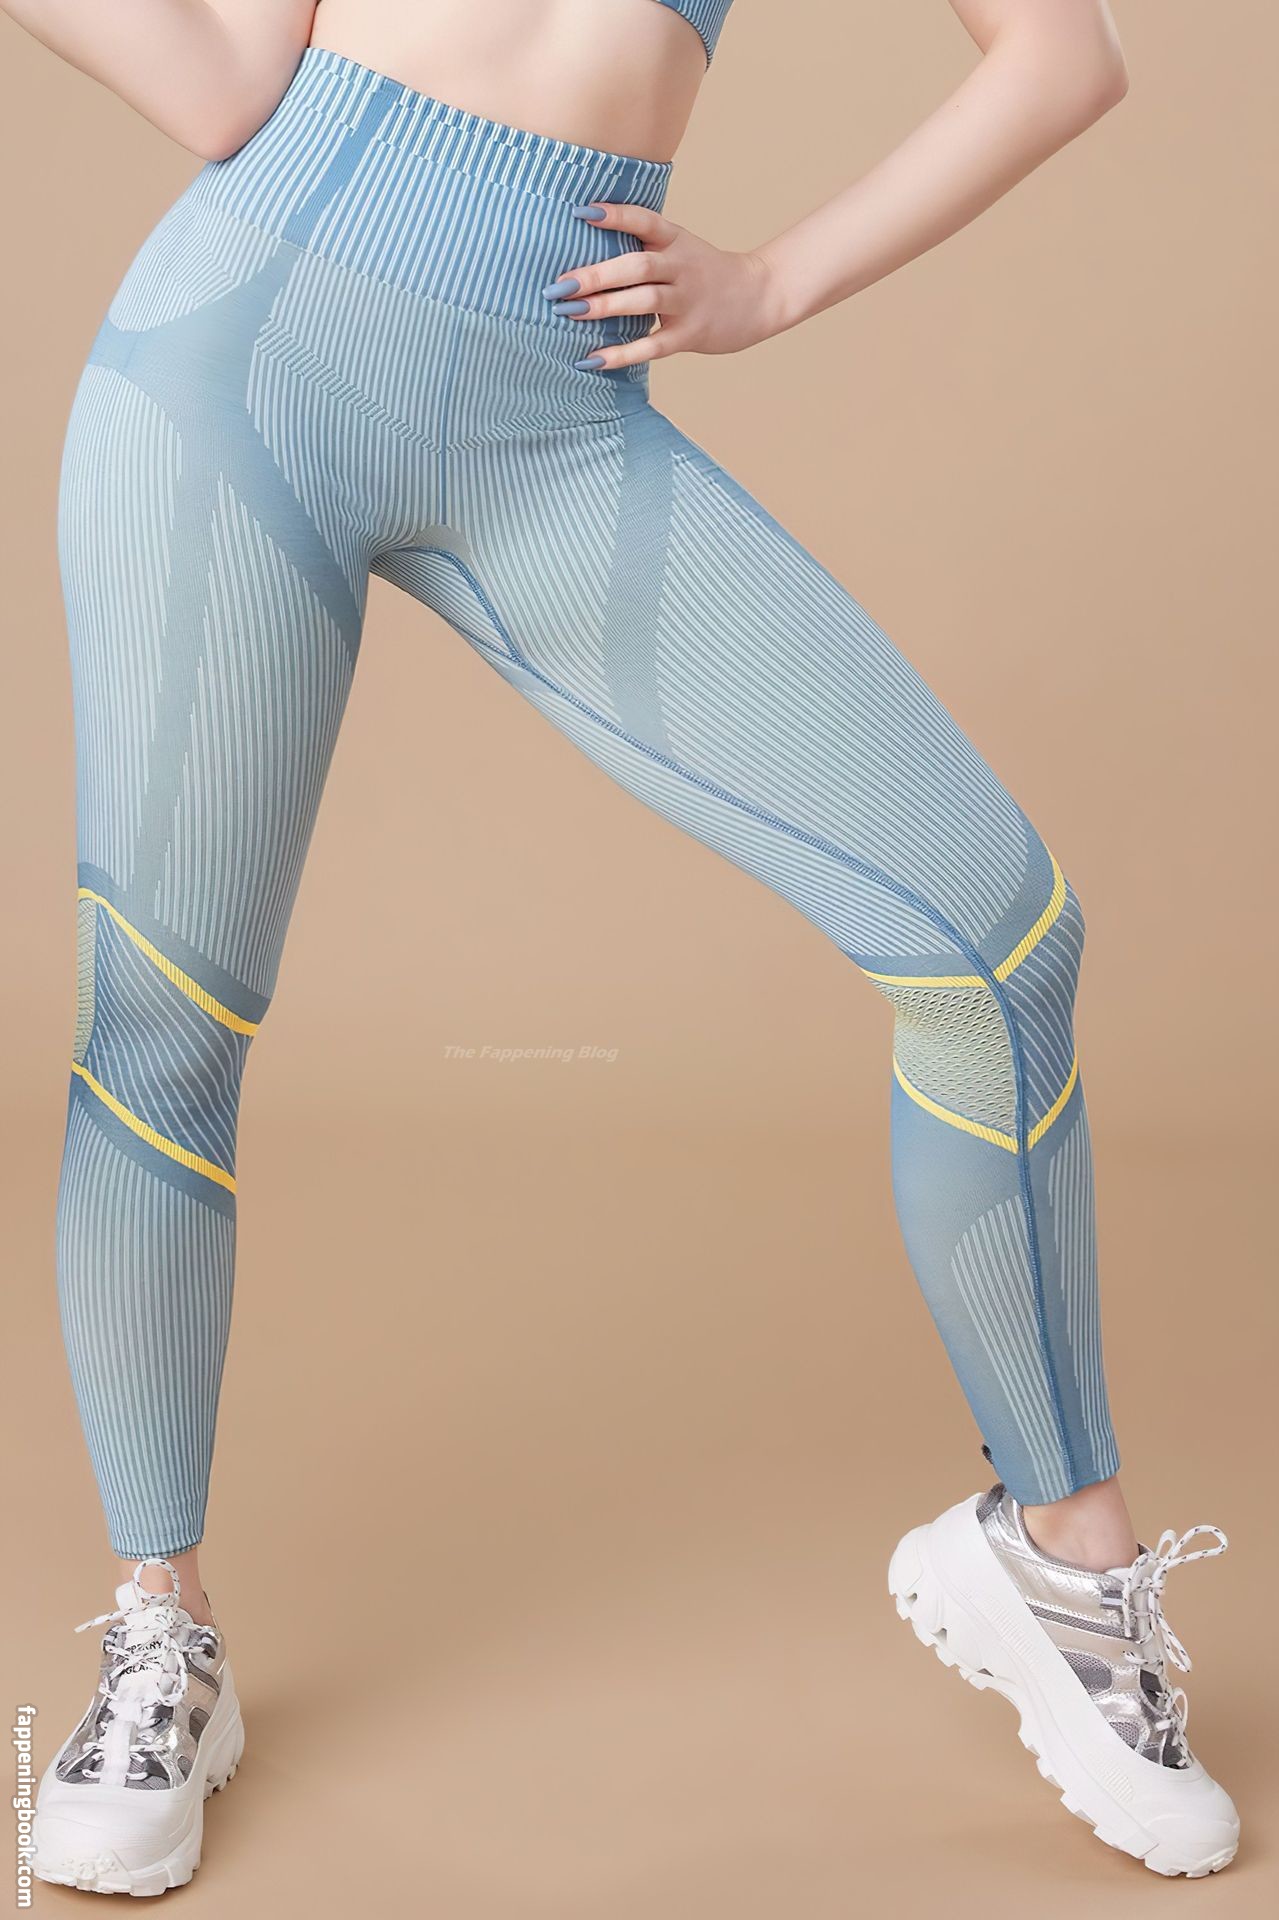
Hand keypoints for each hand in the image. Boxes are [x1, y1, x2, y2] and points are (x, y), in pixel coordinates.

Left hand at [544, 202, 787, 370]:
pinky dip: (621, 354)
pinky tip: (593, 359)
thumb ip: (643, 245)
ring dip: (605, 307)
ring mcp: (687, 301)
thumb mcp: (680, 248)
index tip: (580, 213)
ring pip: (643, 301)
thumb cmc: (706, 273)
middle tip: (560, 285)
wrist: (759, 297)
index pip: (643, 220)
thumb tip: (586, 252)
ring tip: (569, 314)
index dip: (614, 215)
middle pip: (637, 265)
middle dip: (596, 274)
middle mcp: (681, 267)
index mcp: (676, 240)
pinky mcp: (690, 334)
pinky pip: (652, 345)